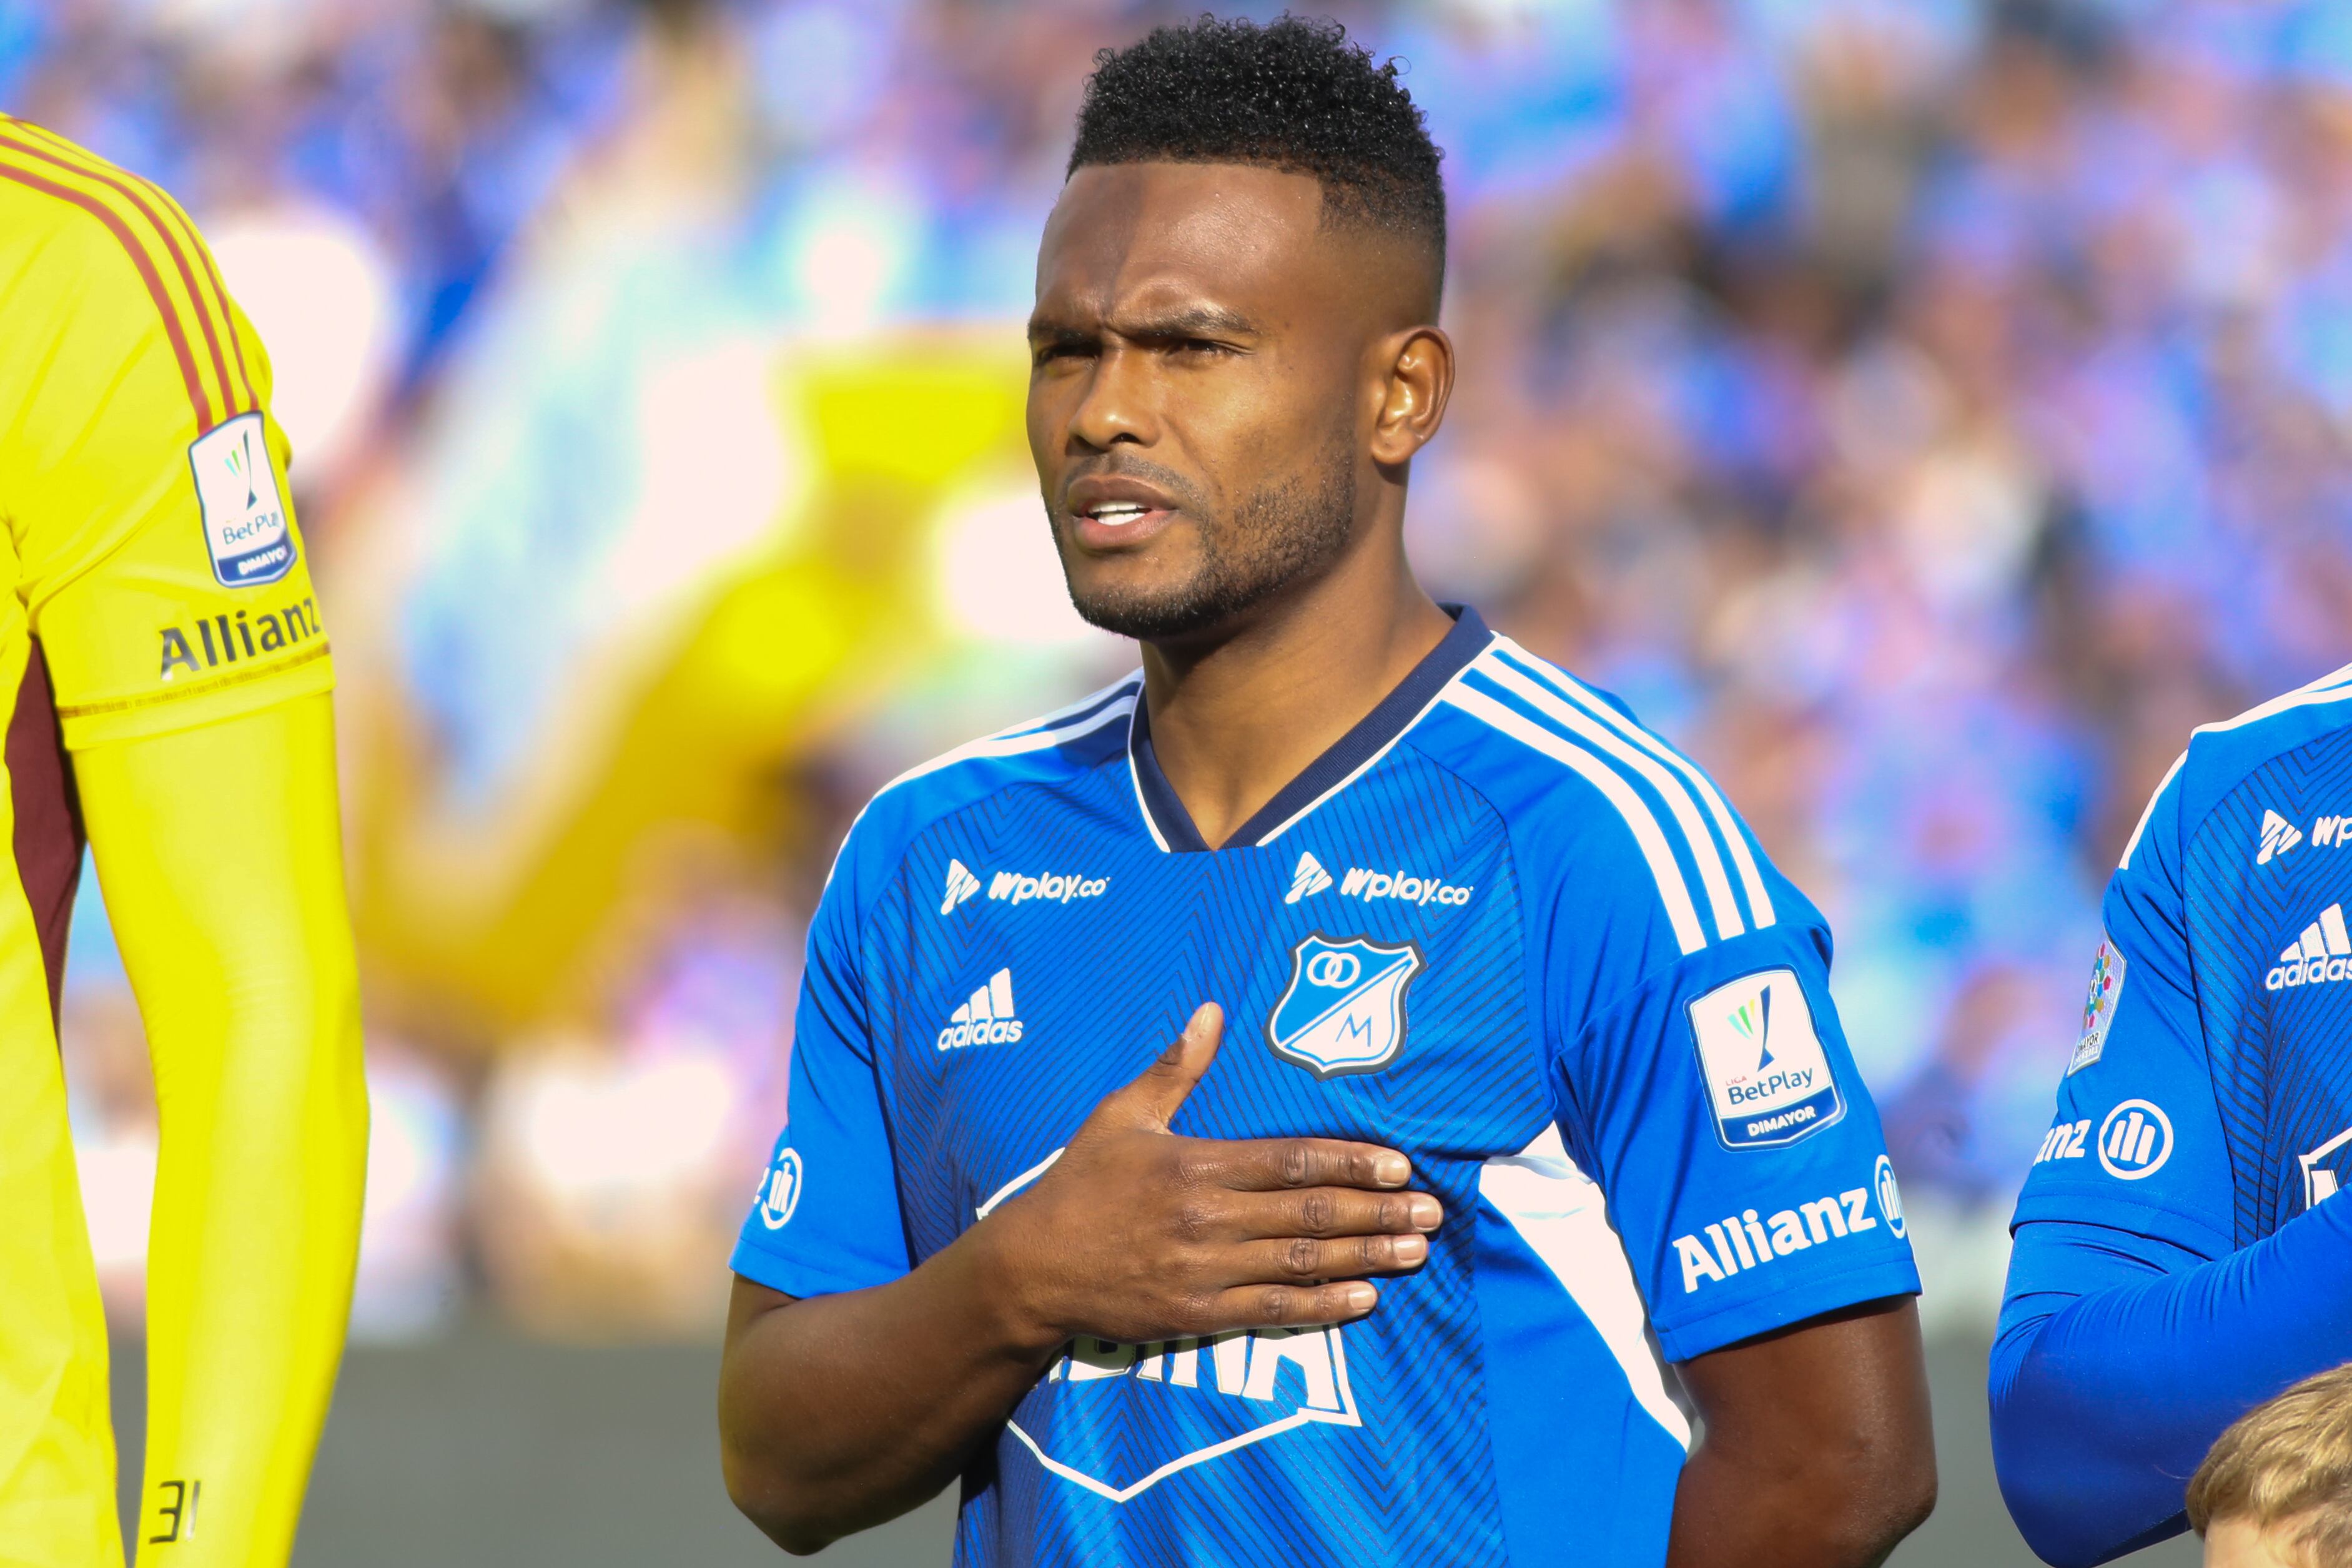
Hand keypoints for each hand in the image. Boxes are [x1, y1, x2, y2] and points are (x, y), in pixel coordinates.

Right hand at [975, 1002, 1442, 1353]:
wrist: (1031, 1269)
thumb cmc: (1079, 1184)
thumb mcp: (1120, 1115)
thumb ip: (1174, 1068)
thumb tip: (1211, 1010)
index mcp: (1194, 1165)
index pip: (1290, 1162)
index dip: (1350, 1163)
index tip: (1400, 1164)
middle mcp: (1206, 1218)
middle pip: (1309, 1215)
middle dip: (1377, 1212)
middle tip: (1431, 1211)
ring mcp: (1204, 1270)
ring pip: (1301, 1263)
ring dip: (1365, 1257)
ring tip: (1414, 1250)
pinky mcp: (1197, 1313)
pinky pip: (1274, 1310)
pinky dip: (1324, 1305)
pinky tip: (1366, 1297)